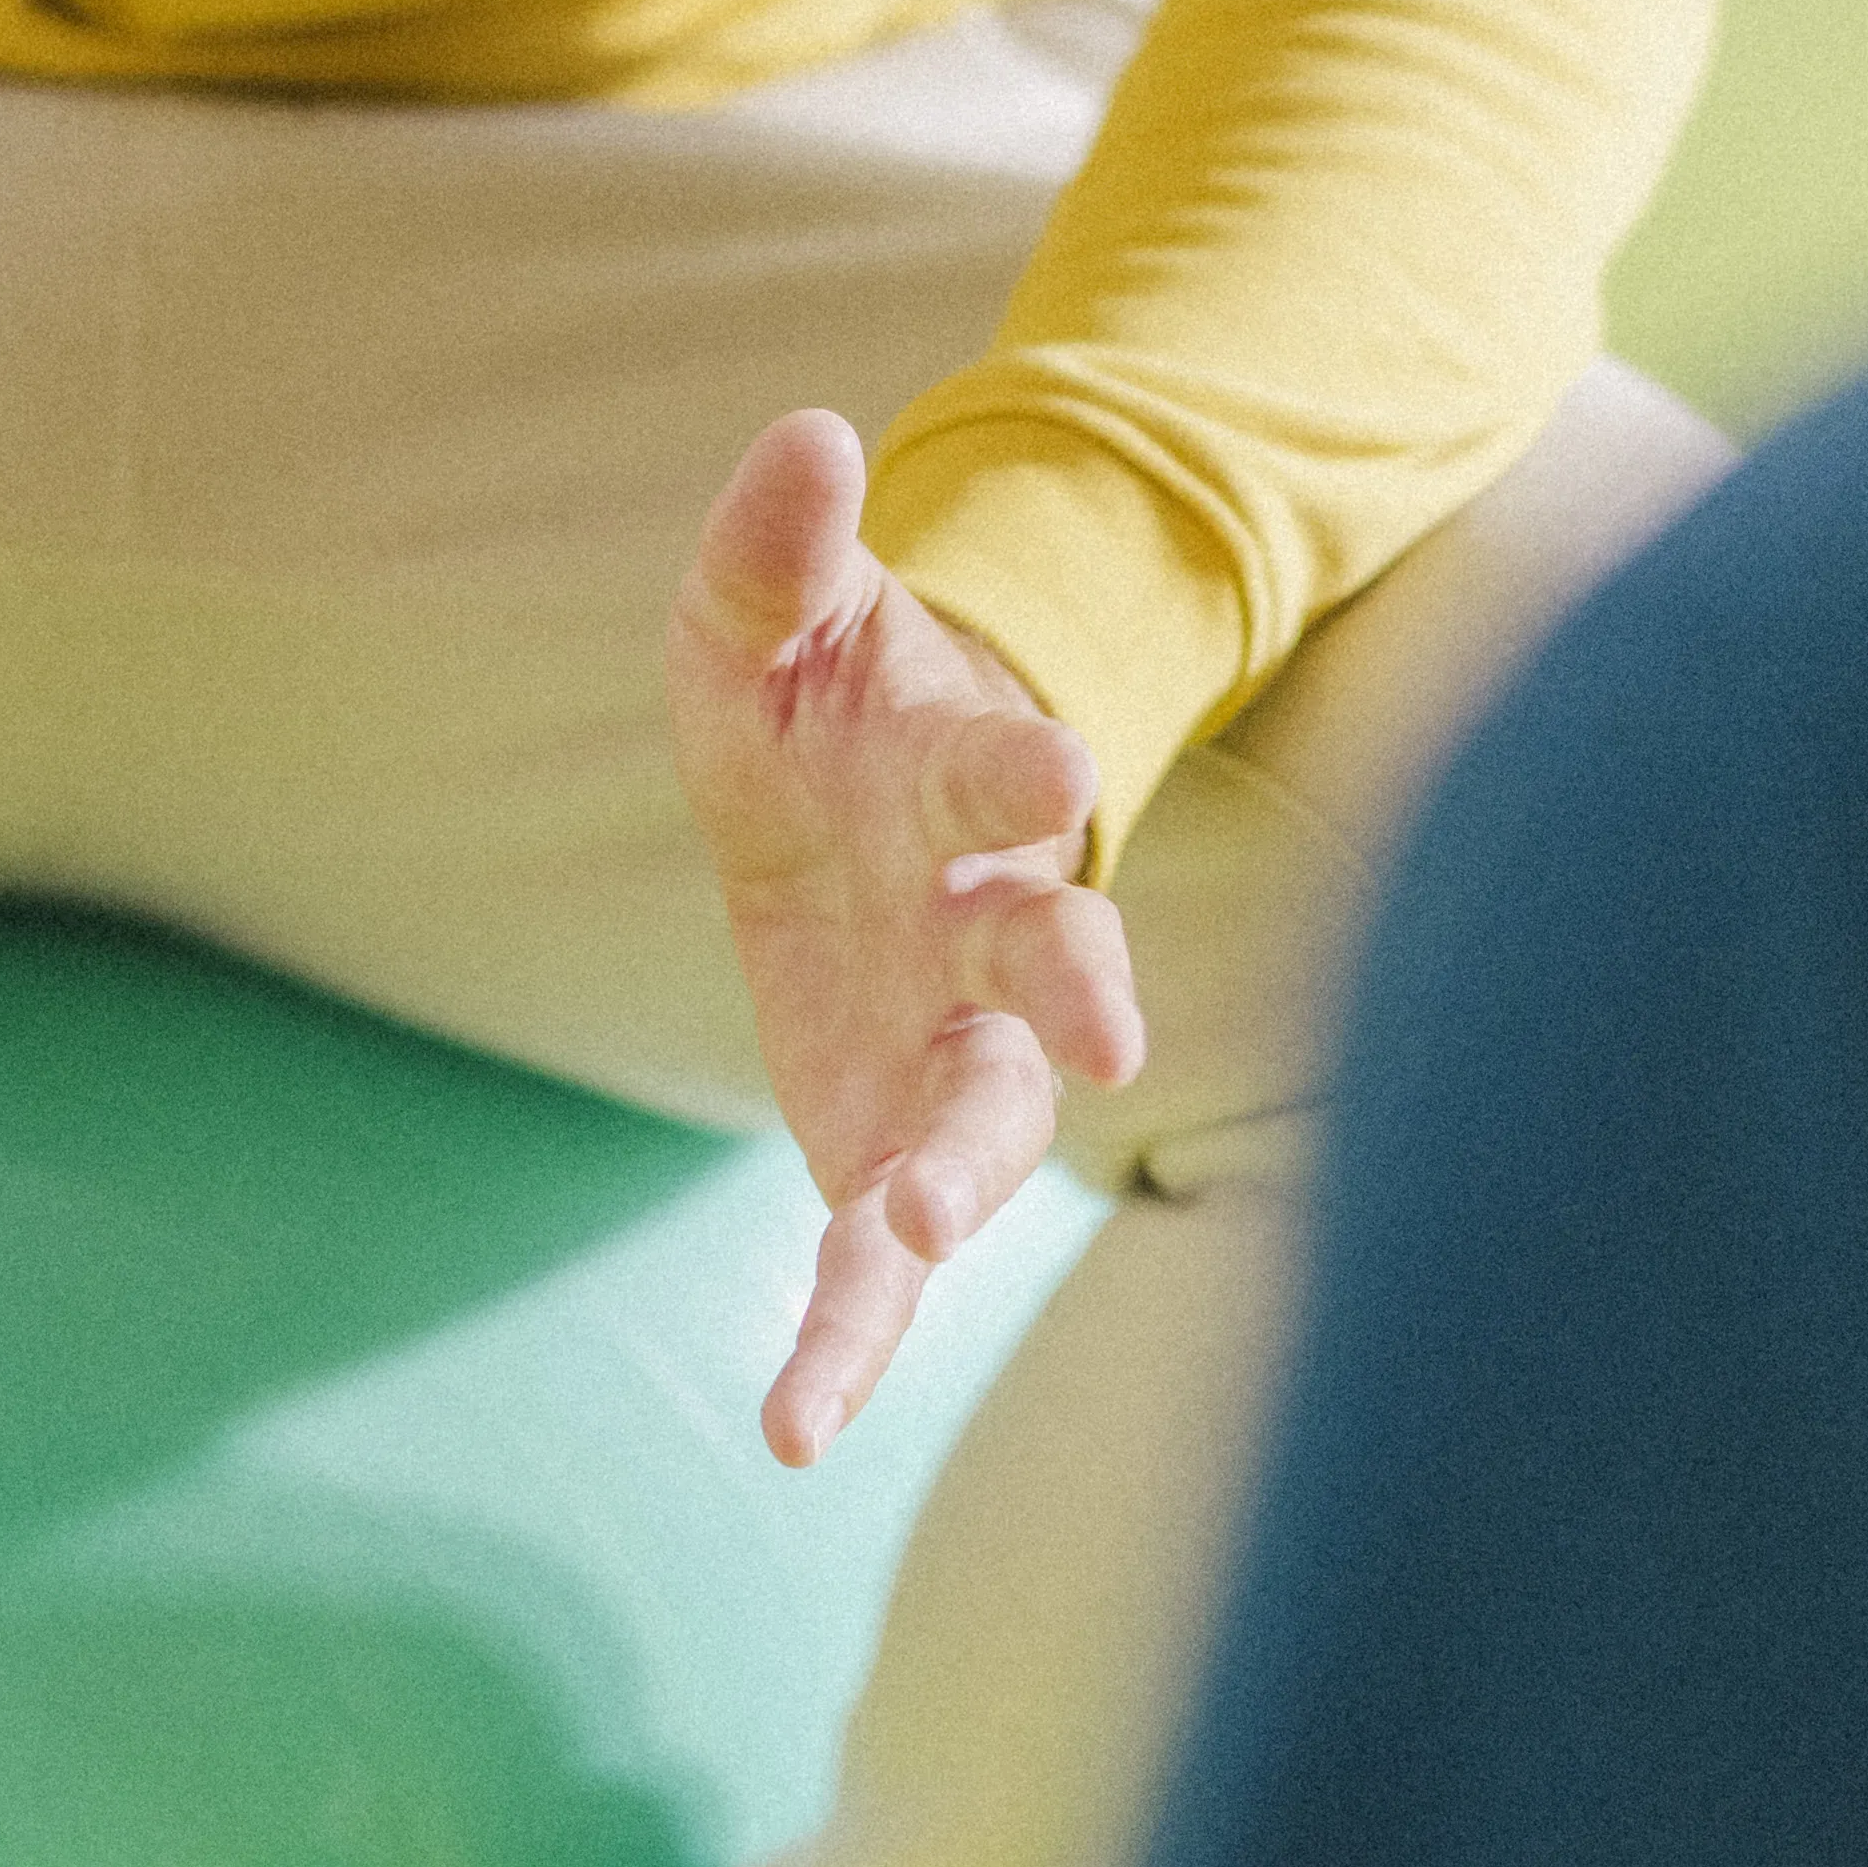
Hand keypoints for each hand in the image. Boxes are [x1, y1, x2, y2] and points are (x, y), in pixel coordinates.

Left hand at [668, 415, 1142, 1463]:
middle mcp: (986, 921)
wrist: (841, 809)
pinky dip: (845, 1336)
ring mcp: (950, 1044)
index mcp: (962, 777)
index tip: (1059, 767)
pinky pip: (873, 1254)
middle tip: (1105, 1039)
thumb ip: (775, 543)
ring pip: (988, 1125)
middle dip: (1074, 990)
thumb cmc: (816, 704)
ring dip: (957, 1178)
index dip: (1032, 764)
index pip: (1016, 766)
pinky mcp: (887, 1140)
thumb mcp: (762, 616)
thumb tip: (806, 435)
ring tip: (899, 1240)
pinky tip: (792, 1431)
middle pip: (1049, 964)